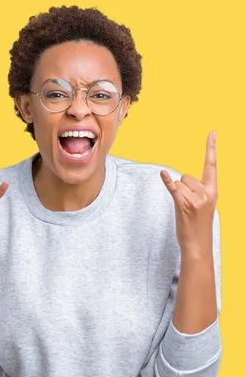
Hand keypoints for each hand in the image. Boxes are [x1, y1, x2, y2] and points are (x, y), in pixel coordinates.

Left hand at [160, 131, 217, 256]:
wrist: (198, 244)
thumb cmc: (198, 224)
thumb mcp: (203, 204)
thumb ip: (197, 190)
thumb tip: (179, 180)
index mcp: (213, 190)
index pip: (212, 165)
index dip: (211, 148)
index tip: (212, 132)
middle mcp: (206, 192)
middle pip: (186, 176)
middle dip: (182, 187)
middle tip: (188, 205)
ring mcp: (195, 198)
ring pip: (178, 183)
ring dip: (177, 193)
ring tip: (184, 209)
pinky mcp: (183, 203)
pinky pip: (173, 187)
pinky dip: (167, 181)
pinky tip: (162, 174)